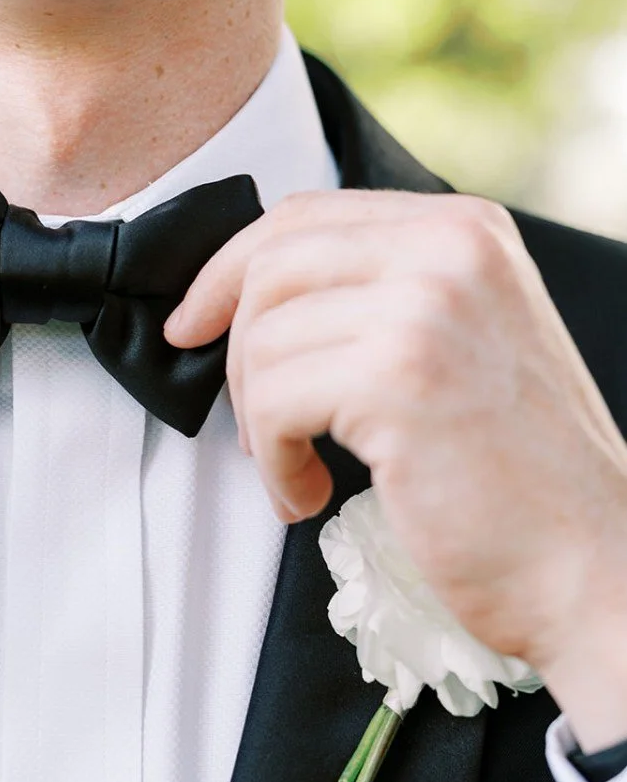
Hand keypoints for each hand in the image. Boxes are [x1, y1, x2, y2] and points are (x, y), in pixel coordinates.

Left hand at [166, 191, 626, 748]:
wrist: (590, 566)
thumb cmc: (518, 475)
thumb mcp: (462, 342)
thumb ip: (381, 294)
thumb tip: (251, 293)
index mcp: (465, 229)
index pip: (303, 215)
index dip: (227, 270)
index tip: (194, 323)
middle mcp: (450, 249)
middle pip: (269, 265)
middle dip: (235, 351)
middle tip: (258, 423)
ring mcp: (426, 307)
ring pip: (261, 339)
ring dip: (258, 422)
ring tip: (299, 470)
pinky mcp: (398, 378)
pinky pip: (270, 401)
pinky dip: (271, 461)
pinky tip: (308, 495)